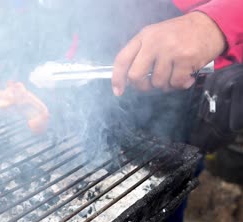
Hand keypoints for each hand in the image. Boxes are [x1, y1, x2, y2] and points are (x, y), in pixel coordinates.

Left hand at [111, 11, 225, 95]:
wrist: (208, 25)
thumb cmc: (179, 34)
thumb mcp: (155, 36)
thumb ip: (141, 53)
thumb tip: (129, 79)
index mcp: (143, 37)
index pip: (122, 59)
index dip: (117, 78)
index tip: (118, 91)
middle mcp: (154, 43)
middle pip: (136, 75)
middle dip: (142, 86)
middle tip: (150, 85)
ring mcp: (170, 50)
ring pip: (157, 82)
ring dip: (165, 85)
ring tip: (173, 75)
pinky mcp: (185, 58)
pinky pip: (175, 83)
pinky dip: (180, 84)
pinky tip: (185, 77)